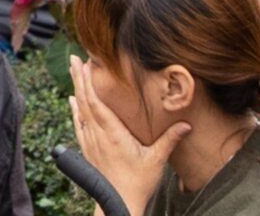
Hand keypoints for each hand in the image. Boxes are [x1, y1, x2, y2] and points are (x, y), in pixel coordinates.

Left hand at [71, 55, 180, 214]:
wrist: (118, 201)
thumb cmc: (138, 182)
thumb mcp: (157, 160)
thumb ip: (170, 140)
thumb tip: (187, 125)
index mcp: (112, 134)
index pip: (97, 103)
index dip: (90, 82)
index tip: (87, 64)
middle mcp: (97, 135)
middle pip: (84, 101)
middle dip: (79, 78)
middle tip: (74, 58)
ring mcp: (90, 141)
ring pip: (80, 110)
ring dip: (76, 89)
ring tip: (73, 71)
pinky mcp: (87, 149)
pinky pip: (78, 124)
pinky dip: (75, 109)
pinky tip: (72, 100)